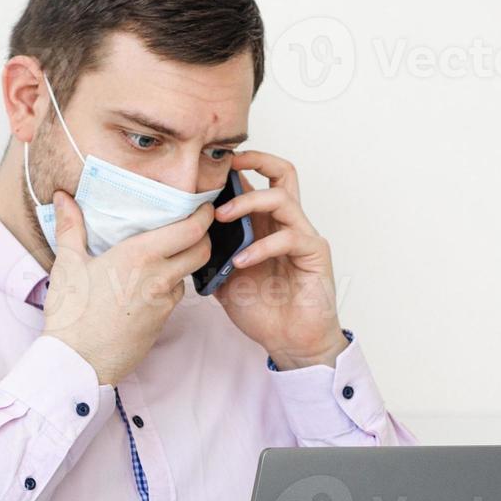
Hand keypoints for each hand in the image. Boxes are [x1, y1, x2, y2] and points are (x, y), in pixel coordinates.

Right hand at [42, 192, 213, 384]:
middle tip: (193, 225)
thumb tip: (64, 197)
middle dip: (203, 235)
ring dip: (185, 261)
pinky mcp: (163, 321)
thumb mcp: (68, 264)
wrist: (78, 362)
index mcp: (140, 256)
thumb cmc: (71, 312)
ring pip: (189, 274)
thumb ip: (71, 227)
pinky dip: (170, 284)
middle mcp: (160, 277)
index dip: (203, 215)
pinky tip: (151, 281)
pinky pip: (174, 296)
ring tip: (168, 251)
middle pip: (201, 250)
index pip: (191, 230)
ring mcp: (165, 302)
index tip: (203, 205)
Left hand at [212, 151, 347, 369]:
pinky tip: (241, 261)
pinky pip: (289, 237)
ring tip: (221, 218)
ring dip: (247, 202)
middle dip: (255, 159)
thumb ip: (212, 252)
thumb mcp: (225, 278)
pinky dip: (261, 246)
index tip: (208, 167)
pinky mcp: (315, 253)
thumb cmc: (263, 310)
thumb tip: (184, 233)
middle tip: (224, 167)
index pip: (257, 182)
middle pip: (282, 172)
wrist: (291, 341)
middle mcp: (286, 224)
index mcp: (265, 225)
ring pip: (281, 197)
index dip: (237, 168)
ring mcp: (303, 236)